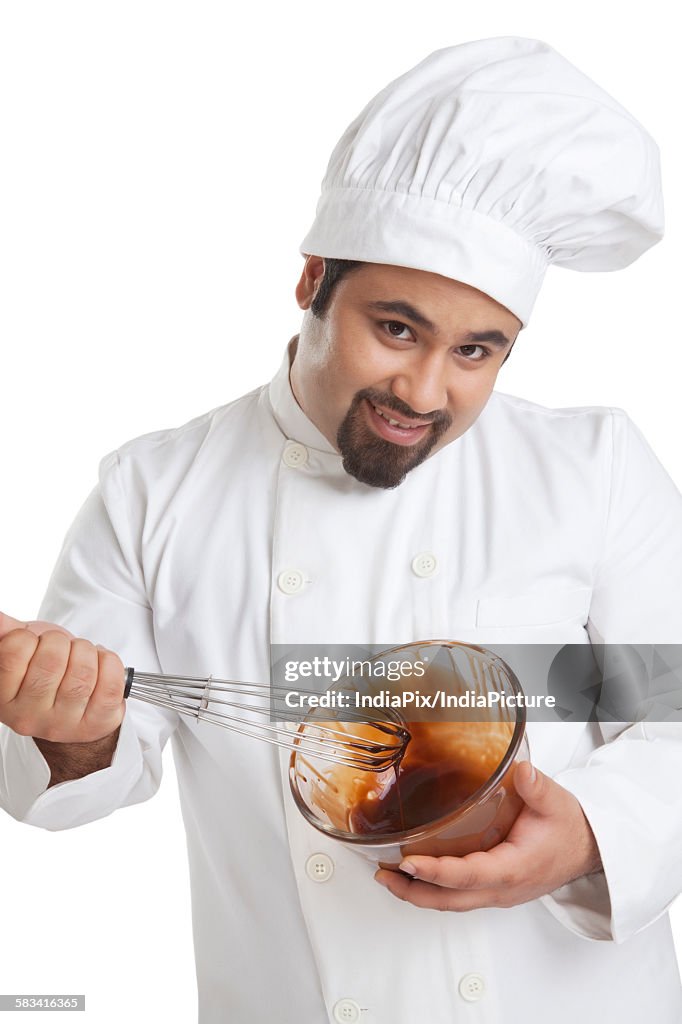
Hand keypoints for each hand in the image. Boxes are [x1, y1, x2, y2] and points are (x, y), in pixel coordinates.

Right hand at [0, 611, 125, 743]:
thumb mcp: (23, 650)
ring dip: (87, 652)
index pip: (13, 653)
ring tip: (82, 655)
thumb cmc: (45, 671)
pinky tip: (101, 665)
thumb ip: (8, 634)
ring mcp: (63, 725)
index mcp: (4, 698)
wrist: (72, 702)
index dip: (29, 637)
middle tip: (62, 647)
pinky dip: (110, 664)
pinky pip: (110, 687)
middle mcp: (29, 717)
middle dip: (61, 642)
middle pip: (51, 661)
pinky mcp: (96, 725)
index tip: (35, 642)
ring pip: (82, 674)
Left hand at [374, 761, 602, 910]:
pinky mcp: (495, 889)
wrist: (588, 849)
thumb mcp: (556, 801)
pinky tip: (416, 875)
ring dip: (419, 893)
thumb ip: (537, 786)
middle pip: (451, 899)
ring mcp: (498, 893)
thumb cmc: (571, 828)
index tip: (408, 862)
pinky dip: (433, 889)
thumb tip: (521, 771)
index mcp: (514, 868)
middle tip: (383, 873)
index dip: (435, 872)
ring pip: (452, 902)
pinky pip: (459, 896)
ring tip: (388, 876)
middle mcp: (503, 888)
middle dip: (413, 890)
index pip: (468, 875)